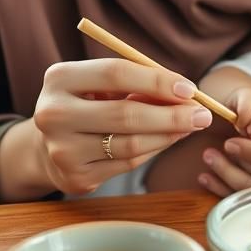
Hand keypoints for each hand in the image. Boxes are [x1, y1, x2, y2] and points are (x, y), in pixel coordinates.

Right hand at [0, 58, 212, 198]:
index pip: (115, 73)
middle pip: (125, 114)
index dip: (157, 81)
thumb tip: (186, 95)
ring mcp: (63, 150)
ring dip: (169, 134)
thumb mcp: (100, 85)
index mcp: (59, 79)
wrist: (48, 145)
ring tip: (190, 125)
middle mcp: (54, 114)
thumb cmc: (86, 104)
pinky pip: (127, 163)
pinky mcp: (76, 177)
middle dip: (172, 114)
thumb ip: (137, 84)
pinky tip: (169, 139)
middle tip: (203, 114)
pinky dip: (154, 150)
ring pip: (131, 143)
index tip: (190, 88)